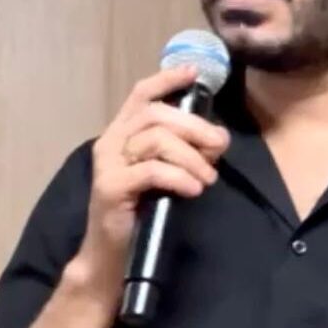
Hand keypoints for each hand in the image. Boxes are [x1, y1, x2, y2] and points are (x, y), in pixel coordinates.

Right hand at [75, 64, 229, 287]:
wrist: (111, 254)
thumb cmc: (139, 211)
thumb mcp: (163, 173)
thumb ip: (181, 151)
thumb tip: (217, 137)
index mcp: (122, 133)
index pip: (141, 95)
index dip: (167, 80)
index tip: (194, 73)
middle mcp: (111, 142)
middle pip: (156, 115)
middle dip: (194, 127)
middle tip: (219, 146)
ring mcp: (108, 164)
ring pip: (155, 140)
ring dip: (191, 157)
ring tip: (208, 178)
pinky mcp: (111, 187)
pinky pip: (152, 171)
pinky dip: (179, 177)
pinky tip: (194, 189)